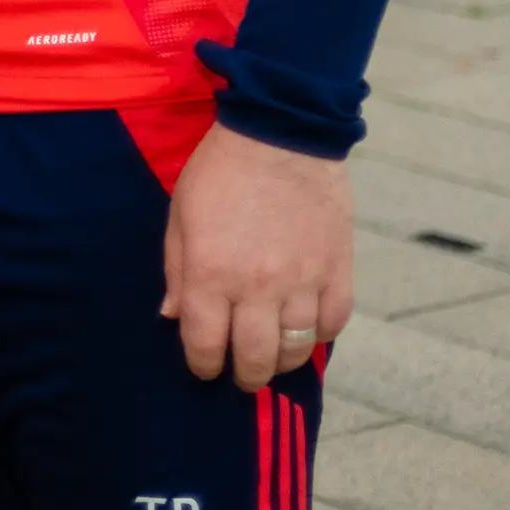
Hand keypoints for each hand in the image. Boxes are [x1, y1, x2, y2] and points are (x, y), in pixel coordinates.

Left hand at [160, 123, 351, 390]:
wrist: (281, 132)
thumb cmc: (221, 170)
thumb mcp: (181, 214)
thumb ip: (176, 270)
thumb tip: (171, 317)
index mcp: (212, 273)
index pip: (205, 344)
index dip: (203, 365)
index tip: (204, 367)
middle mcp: (258, 286)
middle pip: (255, 358)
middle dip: (245, 377)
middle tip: (242, 376)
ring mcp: (304, 281)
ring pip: (296, 348)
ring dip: (282, 361)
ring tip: (273, 357)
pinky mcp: (338, 270)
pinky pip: (334, 322)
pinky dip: (321, 334)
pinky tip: (307, 328)